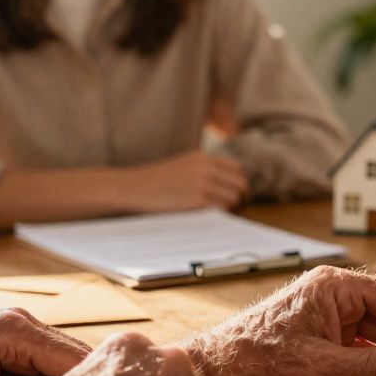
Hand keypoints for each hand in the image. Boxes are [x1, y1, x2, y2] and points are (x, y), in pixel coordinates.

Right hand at [125, 149, 248, 211]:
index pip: (237, 169)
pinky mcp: (198, 199)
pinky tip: (211, 217)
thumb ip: (204, 170)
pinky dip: (222, 214)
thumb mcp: (183, 166)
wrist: (133, 188)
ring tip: (220, 215)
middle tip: (235, 210)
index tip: (237, 196)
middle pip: (240, 183)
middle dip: (241, 197)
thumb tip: (230, 186)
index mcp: (204, 157)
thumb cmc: (156, 182)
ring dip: (231, 208)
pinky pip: (223, 208)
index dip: (240, 184)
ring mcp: (203, 182)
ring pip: (234, 197)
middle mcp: (206, 167)